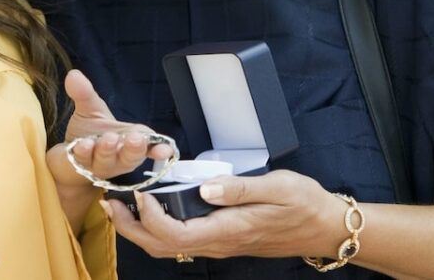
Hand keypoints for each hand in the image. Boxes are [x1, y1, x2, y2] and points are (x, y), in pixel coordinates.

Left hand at [46, 70, 172, 188]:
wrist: (66, 156)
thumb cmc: (89, 134)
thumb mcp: (90, 109)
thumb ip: (85, 93)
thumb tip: (74, 75)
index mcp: (130, 141)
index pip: (150, 146)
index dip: (159, 149)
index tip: (164, 150)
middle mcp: (119, 157)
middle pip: (132, 157)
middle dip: (134, 149)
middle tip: (134, 138)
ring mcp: (101, 165)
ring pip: (109, 161)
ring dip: (108, 150)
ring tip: (108, 138)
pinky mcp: (82, 169)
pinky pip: (86, 163)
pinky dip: (85, 153)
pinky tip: (83, 145)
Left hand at [101, 169, 347, 259]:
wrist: (323, 227)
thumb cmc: (303, 203)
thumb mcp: (277, 186)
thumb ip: (239, 188)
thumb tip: (205, 187)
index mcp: (228, 229)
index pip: (176, 234)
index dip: (151, 217)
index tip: (141, 192)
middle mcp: (218, 242)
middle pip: (163, 247)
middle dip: (131, 228)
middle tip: (110, 202)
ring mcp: (218, 243)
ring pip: (169, 247)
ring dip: (140, 230)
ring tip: (121, 205)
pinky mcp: (221, 238)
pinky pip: (181, 241)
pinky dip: (158, 228)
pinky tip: (152, 208)